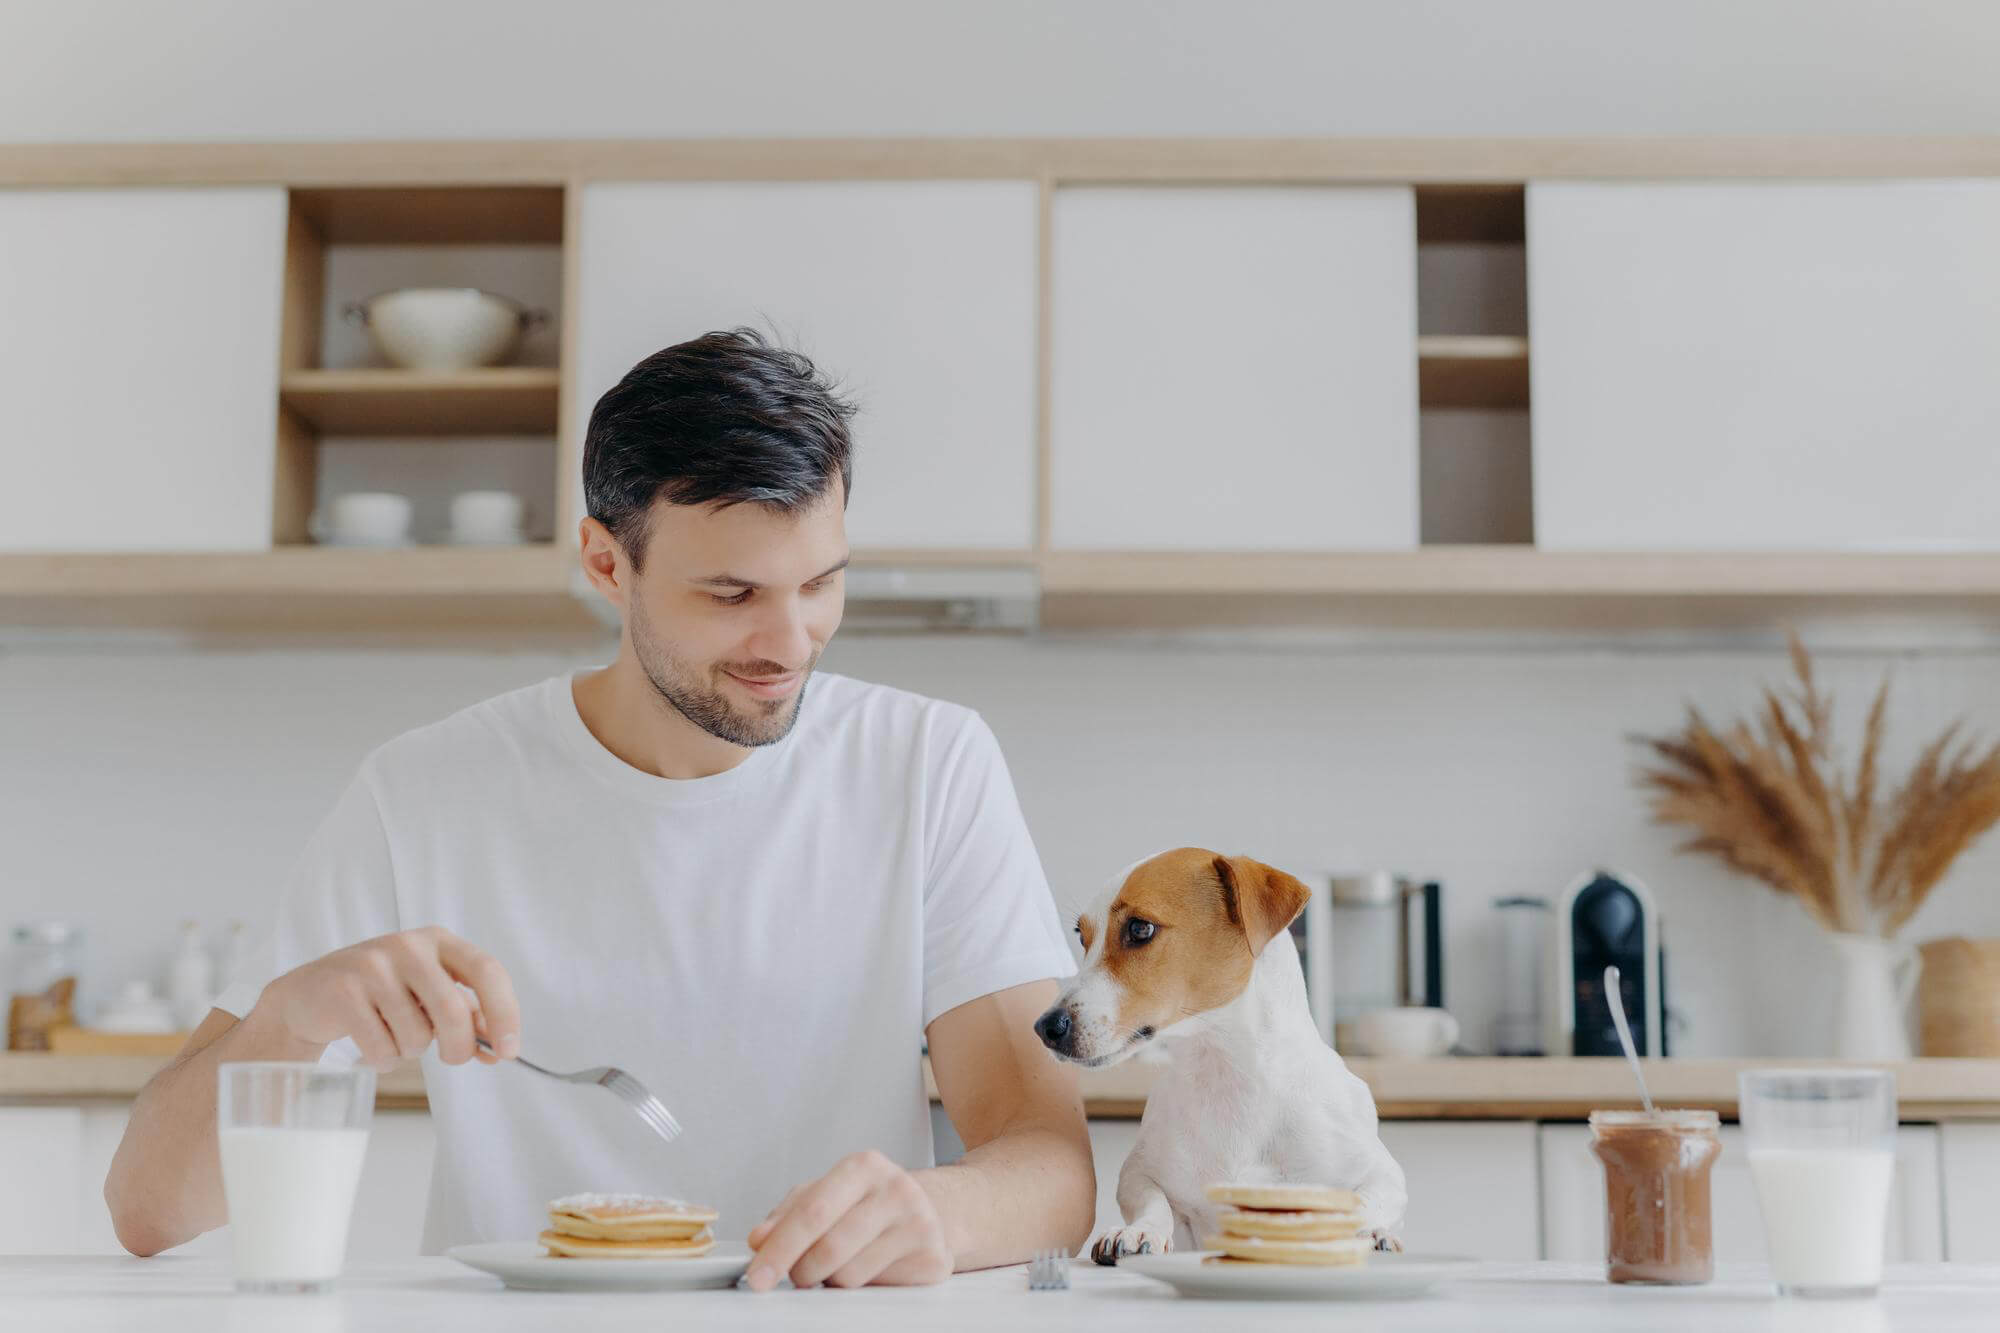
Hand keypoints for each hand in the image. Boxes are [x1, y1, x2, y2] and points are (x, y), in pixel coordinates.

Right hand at [257, 926, 520, 1069]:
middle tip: (454, 1059)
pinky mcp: (343, 992)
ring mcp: (372, 965)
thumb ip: (467, 1016)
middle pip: (454, 1010)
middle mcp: (408, 945)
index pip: (487, 971)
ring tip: (392, 1034)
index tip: (509, 1051)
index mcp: (439, 941)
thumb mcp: (428, 995)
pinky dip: (383, 1059)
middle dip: (459, 1047)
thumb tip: (500, 1049)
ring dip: (410, 1051)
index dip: (505, 1013)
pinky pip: (382, 1048)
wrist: (306, 996)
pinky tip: (371, 1042)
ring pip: (416, 1036)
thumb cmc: (380, 996)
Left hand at [744, 1150, 952, 1290]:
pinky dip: (861, 1288)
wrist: (928, 1211)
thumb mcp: (824, 1195)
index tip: (757, 1276)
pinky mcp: (934, 1260)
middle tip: (798, 1273)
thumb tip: (760, 1240)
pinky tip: (869, 1268)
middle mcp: (897, 1189)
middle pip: (829, 1249)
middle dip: (801, 1271)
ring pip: (849, 1277)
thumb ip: (788, 1216)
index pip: (812, 1212)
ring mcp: (920, 1224)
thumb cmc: (867, 1203)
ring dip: (831, 1280)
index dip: (779, 1249)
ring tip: (841, 1263)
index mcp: (865, 1166)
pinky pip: (876, 1290)